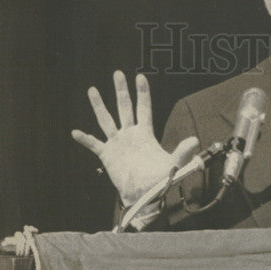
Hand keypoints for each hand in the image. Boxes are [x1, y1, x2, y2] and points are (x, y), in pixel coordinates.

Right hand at [72, 71, 198, 207]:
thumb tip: (195, 140)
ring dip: (99, 106)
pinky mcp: (107, 155)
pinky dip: (85, 139)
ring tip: (93, 90)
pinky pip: (94, 144)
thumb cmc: (159, 181)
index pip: (144, 108)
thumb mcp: (173, 165)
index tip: (140, 77)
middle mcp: (130, 135)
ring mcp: (117, 143)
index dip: (142, 93)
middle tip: (118, 73)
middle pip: (124, 108)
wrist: (144, 196)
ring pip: (106, 120)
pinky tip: (75, 132)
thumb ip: (183, 152)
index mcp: (145, 134)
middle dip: (121, 91)